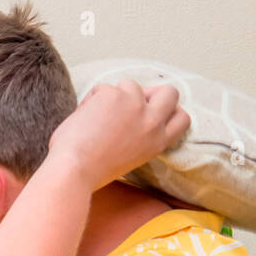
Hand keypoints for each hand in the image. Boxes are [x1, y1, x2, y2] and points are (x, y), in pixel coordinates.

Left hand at [46, 80, 190, 191]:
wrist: (72, 170)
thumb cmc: (91, 170)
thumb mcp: (129, 158)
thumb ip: (140, 136)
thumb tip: (135, 112)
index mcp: (157, 142)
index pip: (182, 118)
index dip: (170, 111)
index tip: (156, 111)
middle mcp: (152, 121)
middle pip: (169, 92)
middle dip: (152, 92)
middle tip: (129, 102)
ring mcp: (135, 104)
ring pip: (130, 85)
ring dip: (114, 96)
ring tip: (96, 118)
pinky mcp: (114, 94)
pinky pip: (102, 88)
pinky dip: (91, 100)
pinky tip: (82, 118)